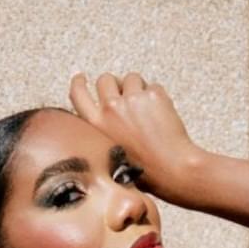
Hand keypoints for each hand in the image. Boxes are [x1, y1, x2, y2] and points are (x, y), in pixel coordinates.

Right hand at [67, 71, 205, 202]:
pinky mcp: (152, 95)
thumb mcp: (109, 152)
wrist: (171, 168)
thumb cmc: (143, 169)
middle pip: (105, 79)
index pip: (77, 94)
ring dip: (137, 88)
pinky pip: (152, 86)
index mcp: (96, 125)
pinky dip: (156, 96)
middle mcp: (110, 109)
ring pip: (131, 78)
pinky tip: (160, 114)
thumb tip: (103, 110)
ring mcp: (132, 100)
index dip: (78, 83)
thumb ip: (102, 129)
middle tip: (124, 94)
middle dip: (114, 83)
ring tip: (147, 109)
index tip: (81, 78)